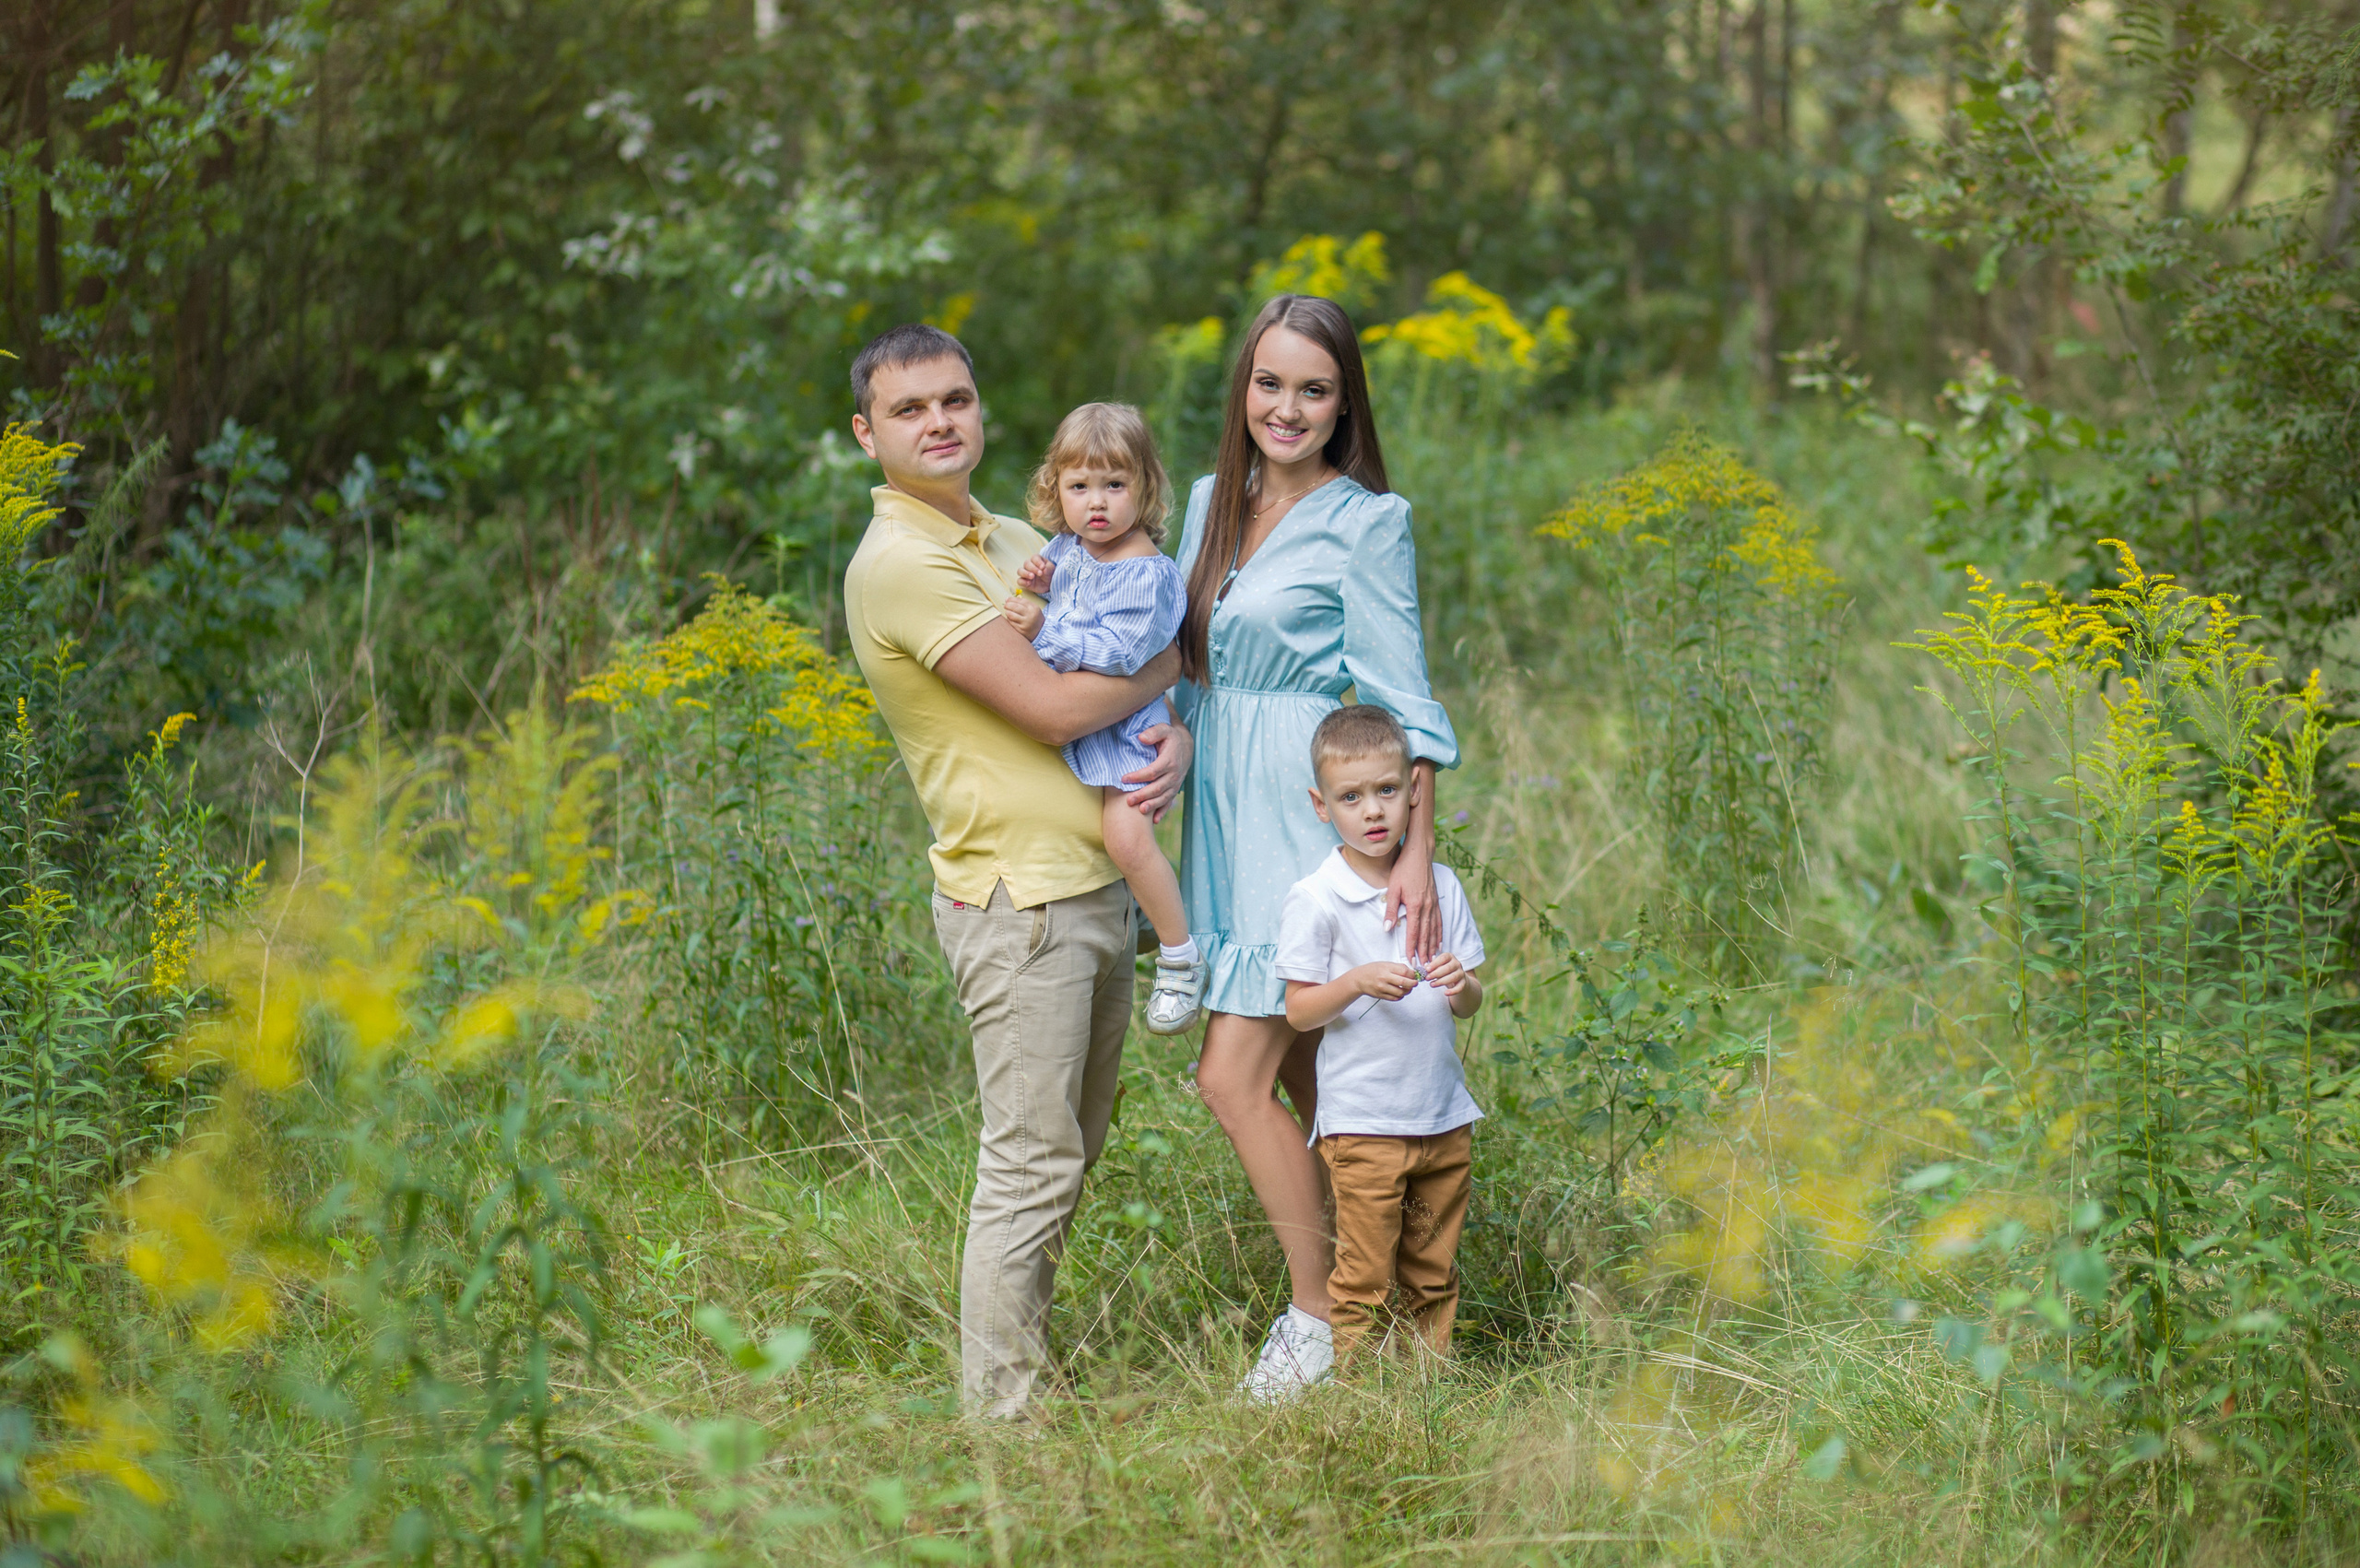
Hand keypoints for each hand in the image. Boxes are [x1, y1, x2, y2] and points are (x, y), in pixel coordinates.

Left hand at [1001, 594, 1043, 639]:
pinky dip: (1009, 619)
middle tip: (1005, 605)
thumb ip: (1023, 603)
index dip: (1012, 599)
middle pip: (1015, 607)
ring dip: (1007, 612)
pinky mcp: (1021, 630)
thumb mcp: (1033, 609)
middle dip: (1008, 605)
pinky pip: (1011, 622)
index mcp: (1033, 608)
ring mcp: (1025, 623)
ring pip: (1011, 615)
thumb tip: (1009, 599)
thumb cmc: (1035, 618)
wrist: (1041, 632)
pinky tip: (1010, 618)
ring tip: (1007, 612)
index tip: (1007, 599)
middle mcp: (1030, 615)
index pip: (1020, 601)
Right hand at [1017, 554, 1054, 594]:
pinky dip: (1023, 582)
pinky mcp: (1024, 582)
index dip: (1037, 562)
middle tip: (1040, 573)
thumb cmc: (1050, 574)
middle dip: (1033, 568)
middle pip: (1026, 563)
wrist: (1050, 584)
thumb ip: (1048, 568)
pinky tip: (1029, 583)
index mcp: (1037, 560)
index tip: (1043, 567)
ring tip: (1032, 577)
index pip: (1034, 558)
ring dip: (1025, 573)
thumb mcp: (1051, 569)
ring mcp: (1026, 573)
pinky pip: (1019, 581)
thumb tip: (1043, 569)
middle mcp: (1030, 565)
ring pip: (1020, 571)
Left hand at [1122, 715, 1191, 822]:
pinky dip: (1162, 812)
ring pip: (1164, 797)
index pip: (1153, 771)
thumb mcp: (1163, 729)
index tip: (1124, 779)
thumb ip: (1153, 732)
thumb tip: (1141, 738)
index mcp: (1170, 761)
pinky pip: (1169, 802)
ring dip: (1152, 805)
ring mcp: (1175, 784)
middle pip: (1158, 787)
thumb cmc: (1170, 737)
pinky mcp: (1175, 789)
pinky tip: (1154, 820)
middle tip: (1128, 800)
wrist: (1185, 746)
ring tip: (1140, 811)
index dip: (1138, 776)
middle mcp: (1174, 774)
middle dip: (1143, 795)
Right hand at [1349, 961, 1418, 1002]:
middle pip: (1404, 982)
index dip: (1412, 974)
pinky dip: (1400, 996)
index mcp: (1386, 968)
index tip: (1415, 975)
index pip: (1404, 971)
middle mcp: (1384, 978)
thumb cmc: (1372, 970)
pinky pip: (1395, 998)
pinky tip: (1400, 993)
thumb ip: (1397, 968)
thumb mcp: (1385, 964)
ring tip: (1408, 989)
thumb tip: (1411, 973)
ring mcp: (1382, 988)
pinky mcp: (1381, 995)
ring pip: (1401, 992)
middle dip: (1413, 983)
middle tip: (1415, 983)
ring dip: (1408, 991)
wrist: (1359, 979)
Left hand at [1385, 842, 1442, 964]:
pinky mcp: (1436, 901)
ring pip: (1434, 930)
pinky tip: (1439, 943)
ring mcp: (1434, 904)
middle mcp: (1427, 907)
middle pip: (1425, 935)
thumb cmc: (1404, 869)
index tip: (1410, 960)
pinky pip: (1439, 922)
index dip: (1411, 948)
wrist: (1420, 854)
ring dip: (1433, 947)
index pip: (1413, 932)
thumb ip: (1391, 910)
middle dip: (1423, 952)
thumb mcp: (1392, 888)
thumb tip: (1387, 929)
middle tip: (1423, 968)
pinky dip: (1439, 934)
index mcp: (1415, 905)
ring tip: (1432, 960)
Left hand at [1422, 951, 1466, 996]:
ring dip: (1441, 981)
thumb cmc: (1443, 971)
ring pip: (1453, 977)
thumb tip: (1423, 969)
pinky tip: (1446, 993)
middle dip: (1436, 973)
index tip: (1427, 969)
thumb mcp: (1437, 967)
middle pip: (1448, 968)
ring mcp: (1461, 973)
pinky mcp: (1463, 982)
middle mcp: (1457, 963)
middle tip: (1427, 978)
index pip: (1443, 958)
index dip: (1435, 964)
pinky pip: (1459, 987)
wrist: (1457, 978)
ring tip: (1431, 984)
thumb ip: (1431, 967)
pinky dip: (1453, 991)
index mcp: (1449, 957)